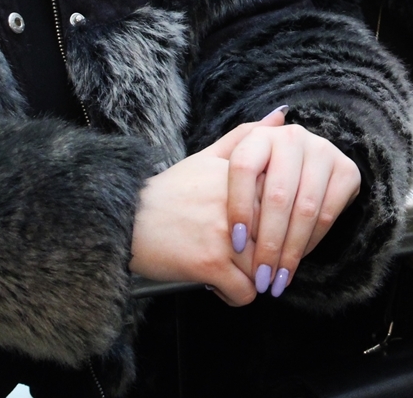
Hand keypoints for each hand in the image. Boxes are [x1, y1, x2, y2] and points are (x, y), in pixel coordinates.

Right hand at [128, 109, 291, 304]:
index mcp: (243, 177)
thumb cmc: (168, 192)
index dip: (281, 224)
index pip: (287, 205)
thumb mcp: (206, 157)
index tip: (268, 232)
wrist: (125, 221)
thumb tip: (281, 115)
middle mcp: (238, 203)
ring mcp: (226, 235)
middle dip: (272, 254)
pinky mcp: (211, 264)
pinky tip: (221, 285)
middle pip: (280, 239)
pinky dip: (237, 295)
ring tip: (235, 271)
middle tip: (253, 257)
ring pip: (267, 269)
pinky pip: (245, 292)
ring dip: (256, 277)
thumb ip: (246, 137)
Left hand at [228, 107, 361, 297]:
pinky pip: (327, 214)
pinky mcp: (347, 172)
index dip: (239, 208)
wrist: (303, 176)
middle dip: (267, 243)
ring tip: (276, 279)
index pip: (244, 169)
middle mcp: (294, 138)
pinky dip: (311, 242)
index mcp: (261, 135)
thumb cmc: (254, 179)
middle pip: (277, 195)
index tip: (234, 245)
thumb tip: (224, 145)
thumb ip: (223, 159)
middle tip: (258, 276)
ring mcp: (324, 152)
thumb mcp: (229, 166)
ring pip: (304, 209)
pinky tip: (296, 260)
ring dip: (290, 251)